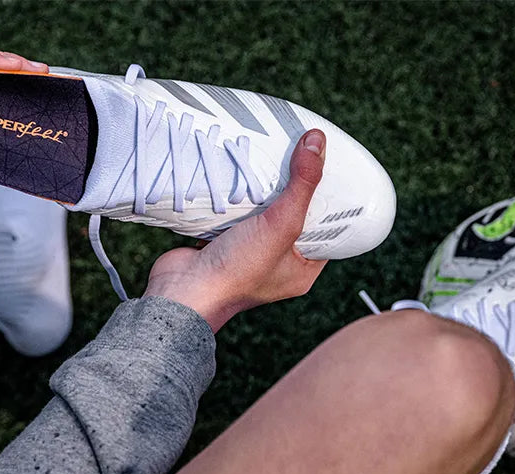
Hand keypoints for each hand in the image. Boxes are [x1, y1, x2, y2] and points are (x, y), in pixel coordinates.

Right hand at [144, 129, 327, 331]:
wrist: (183, 290)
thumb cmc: (238, 270)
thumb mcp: (282, 224)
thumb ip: (302, 185)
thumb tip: (317, 142)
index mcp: (302, 269)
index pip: (327, 230)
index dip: (331, 201)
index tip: (331, 170)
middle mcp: (278, 263)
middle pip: (294, 216)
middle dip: (295, 188)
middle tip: (301, 154)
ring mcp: (248, 253)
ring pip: (263, 213)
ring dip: (264, 189)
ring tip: (273, 155)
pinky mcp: (223, 241)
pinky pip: (237, 213)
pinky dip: (238, 195)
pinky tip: (242, 170)